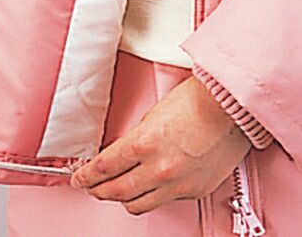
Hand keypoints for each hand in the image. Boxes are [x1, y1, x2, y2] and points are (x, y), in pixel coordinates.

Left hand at [70, 75, 250, 214]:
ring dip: (121, 198)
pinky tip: (146, 187)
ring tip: (114, 191)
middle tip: (90, 187)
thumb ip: (135, 140)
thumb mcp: (151, 116)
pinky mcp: (194, 191)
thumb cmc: (193, 102)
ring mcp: (177, 184)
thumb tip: (123, 156)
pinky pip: (163, 201)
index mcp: (143, 144)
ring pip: (137, 205)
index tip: (79, 178)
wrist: (229, 107)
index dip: (86, 176)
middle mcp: (158, 169)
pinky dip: (151, 195)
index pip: (104, 168)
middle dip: (97, 190)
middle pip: (116, 192)